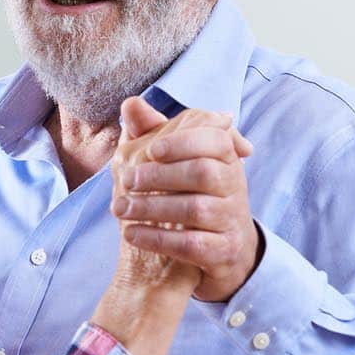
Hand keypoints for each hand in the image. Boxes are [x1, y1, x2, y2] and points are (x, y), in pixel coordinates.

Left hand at [111, 95, 258, 301]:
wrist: (223, 250)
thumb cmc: (193, 195)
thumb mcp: (178, 161)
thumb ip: (154, 132)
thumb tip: (131, 104)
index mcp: (226, 158)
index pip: (214, 140)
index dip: (182, 142)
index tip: (151, 150)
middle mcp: (235, 186)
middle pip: (203, 173)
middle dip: (160, 175)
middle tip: (125, 180)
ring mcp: (231, 220)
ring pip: (195, 209)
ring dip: (151, 208)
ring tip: (120, 209)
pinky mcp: (224, 251)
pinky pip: (191, 244)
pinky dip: (157, 239)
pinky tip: (130, 234)